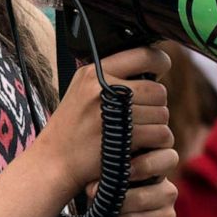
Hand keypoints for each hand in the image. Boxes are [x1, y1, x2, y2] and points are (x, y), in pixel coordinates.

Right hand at [38, 46, 170, 197]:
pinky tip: (143, 145)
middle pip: (158, 90)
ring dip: (158, 125)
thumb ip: (110, 77)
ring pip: (162, 113)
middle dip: (157, 105)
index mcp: (93, 72)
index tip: (160, 70)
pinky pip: (160, 133)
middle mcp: (101, 87)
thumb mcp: (82, 91)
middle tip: (144, 115)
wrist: (54, 162)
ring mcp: (112, 112)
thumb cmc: (72, 129)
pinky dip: (158, 142)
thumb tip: (151, 66)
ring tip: (139, 132)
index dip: (160, 61)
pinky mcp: (122, 137)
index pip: (143, 55)